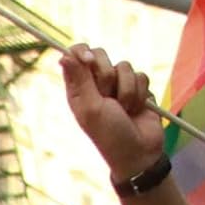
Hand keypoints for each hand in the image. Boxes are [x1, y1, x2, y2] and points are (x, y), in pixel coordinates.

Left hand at [60, 45, 165, 184]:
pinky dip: (140, 93)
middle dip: (107, 74)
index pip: (75, 56)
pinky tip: (137, 109)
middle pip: (100, 55)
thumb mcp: (91, 108)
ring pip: (125, 65)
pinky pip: (141, 75)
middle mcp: (96, 85)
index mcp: (78, 90)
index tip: (89, 60)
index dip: (82, 53)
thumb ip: (80, 79)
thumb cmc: (110, 135)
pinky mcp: (137, 88)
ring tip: (124, 110)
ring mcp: (117, 86)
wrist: (138, 152)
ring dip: (126, 90)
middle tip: (107, 97)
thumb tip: (63, 56)